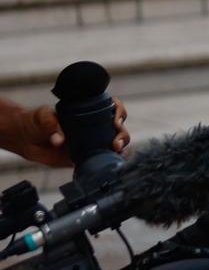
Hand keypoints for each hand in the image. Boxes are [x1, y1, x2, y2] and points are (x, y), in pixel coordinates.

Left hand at [0, 98, 128, 167]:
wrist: (24, 139)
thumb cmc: (34, 121)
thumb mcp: (42, 116)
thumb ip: (50, 124)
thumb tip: (59, 140)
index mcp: (88, 111)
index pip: (112, 107)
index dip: (119, 111)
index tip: (115, 119)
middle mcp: (94, 125)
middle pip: (118, 127)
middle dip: (122, 134)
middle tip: (115, 142)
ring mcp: (91, 141)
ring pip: (115, 143)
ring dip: (121, 148)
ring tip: (116, 152)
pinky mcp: (85, 156)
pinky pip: (102, 159)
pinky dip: (111, 161)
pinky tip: (115, 163)